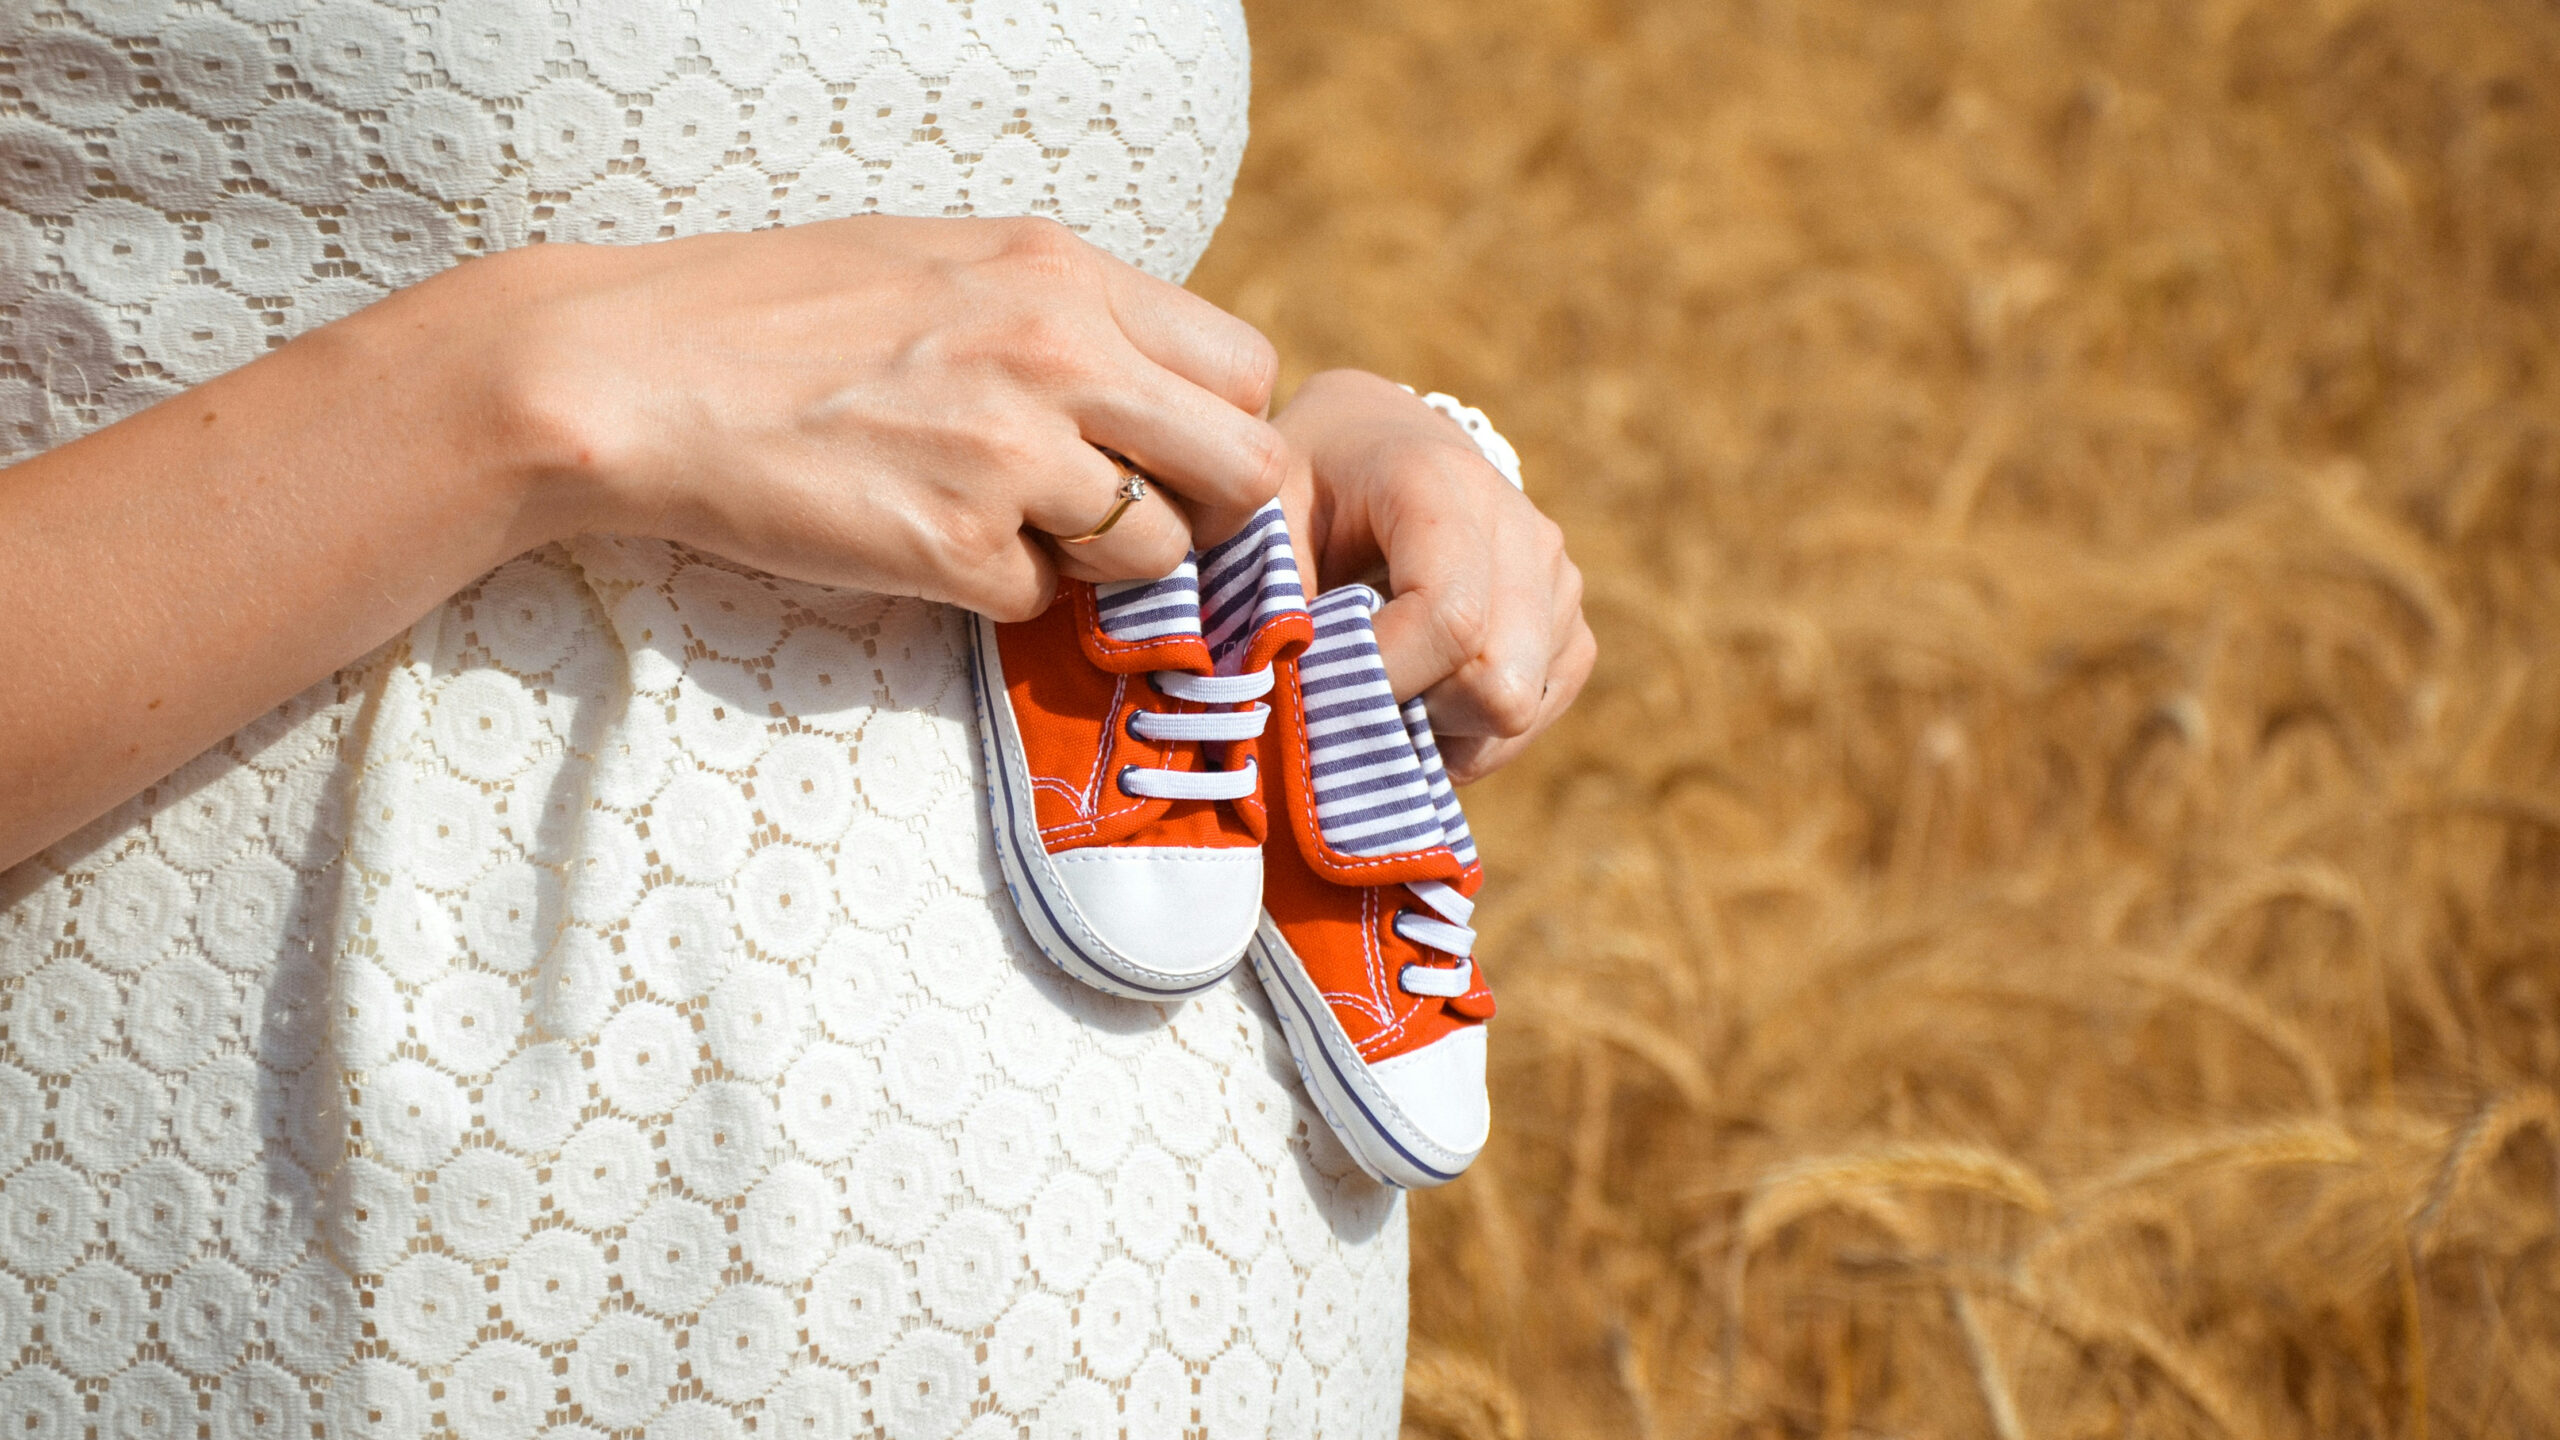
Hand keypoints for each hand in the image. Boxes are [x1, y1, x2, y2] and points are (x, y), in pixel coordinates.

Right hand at [483, 216, 1285, 617]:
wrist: (634, 374)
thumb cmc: (778, 314)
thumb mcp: (945, 263)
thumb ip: (1062, 312)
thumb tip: (1152, 381)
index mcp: (1063, 275)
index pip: (1244, 366)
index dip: (1222, 427)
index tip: (1174, 456)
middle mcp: (1061, 355)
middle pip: (1248, 469)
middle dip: (1209, 515)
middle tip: (1144, 527)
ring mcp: (1011, 456)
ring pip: (1158, 554)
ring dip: (1104, 568)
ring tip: (1014, 532)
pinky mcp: (954, 547)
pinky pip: (1041, 604)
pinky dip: (1000, 594)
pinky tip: (928, 546)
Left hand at [1274, 369, 1593, 782]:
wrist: (1376, 443)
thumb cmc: (1308, 486)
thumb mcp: (1264, 518)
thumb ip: (1268, 599)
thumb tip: (1276, 705)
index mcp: (1440, 484)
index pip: (1450, 619)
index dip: (1384, 680)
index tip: (1320, 688)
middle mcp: (1522, 527)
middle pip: (1498, 684)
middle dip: (1413, 711)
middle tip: (1349, 687)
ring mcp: (1559, 578)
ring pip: (1516, 711)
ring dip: (1438, 726)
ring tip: (1382, 681)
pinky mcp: (1572, 626)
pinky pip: (1532, 717)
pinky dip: (1471, 731)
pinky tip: (1422, 692)